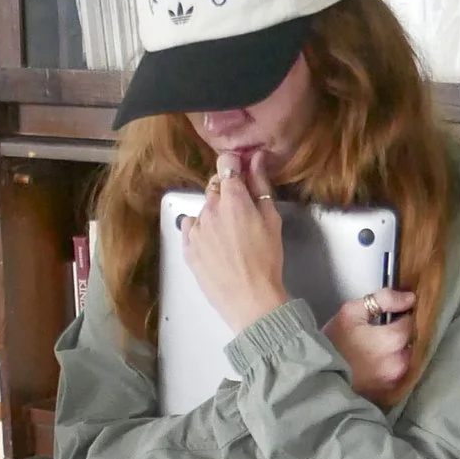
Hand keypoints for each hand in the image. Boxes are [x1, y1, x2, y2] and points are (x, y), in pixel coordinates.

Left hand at [177, 152, 289, 336]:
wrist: (250, 299)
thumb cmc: (266, 260)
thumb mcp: (272, 219)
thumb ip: (260, 185)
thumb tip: (256, 159)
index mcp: (233, 198)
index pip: (226, 163)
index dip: (234, 166)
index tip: (241, 175)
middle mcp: (210, 209)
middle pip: (214, 186)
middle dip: (227, 192)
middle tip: (241, 213)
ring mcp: (196, 228)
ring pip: (203, 208)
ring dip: (215, 214)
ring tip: (230, 237)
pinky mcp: (187, 247)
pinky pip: (191, 227)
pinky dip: (201, 230)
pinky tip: (215, 245)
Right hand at [325, 285, 417, 402]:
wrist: (317, 375)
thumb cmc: (333, 342)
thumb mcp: (351, 312)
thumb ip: (384, 299)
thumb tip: (409, 298)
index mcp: (390, 341)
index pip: (410, 323)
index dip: (403, 315)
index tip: (392, 314)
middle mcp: (398, 363)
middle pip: (412, 342)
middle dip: (403, 334)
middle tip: (387, 330)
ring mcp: (394, 380)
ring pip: (409, 358)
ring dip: (401, 350)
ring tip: (383, 346)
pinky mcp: (389, 391)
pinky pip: (401, 373)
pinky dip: (395, 365)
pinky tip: (381, 361)